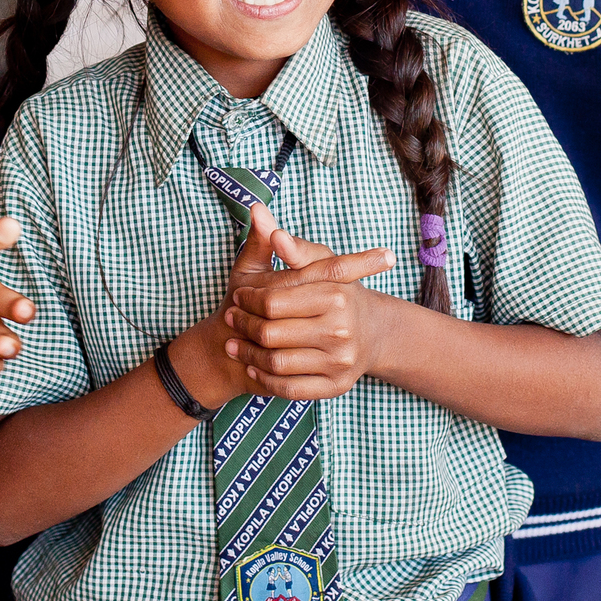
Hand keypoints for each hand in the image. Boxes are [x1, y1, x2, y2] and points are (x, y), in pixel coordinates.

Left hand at [214, 202, 395, 400]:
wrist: (370, 332)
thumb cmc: (331, 292)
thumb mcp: (314, 263)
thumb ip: (286, 244)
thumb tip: (257, 212)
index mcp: (337, 294)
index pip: (274, 301)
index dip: (250, 298)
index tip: (240, 295)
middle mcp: (342, 329)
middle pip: (271, 333)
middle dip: (244, 325)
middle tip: (231, 319)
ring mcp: (340, 361)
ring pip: (276, 362)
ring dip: (248, 353)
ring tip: (234, 342)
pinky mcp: (336, 387)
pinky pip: (289, 388)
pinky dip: (265, 378)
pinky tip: (253, 364)